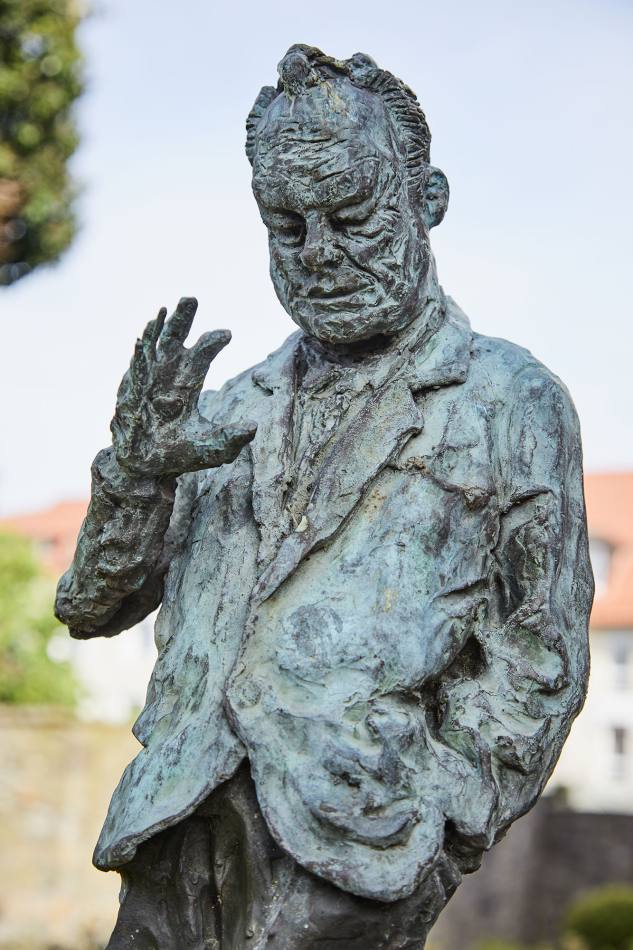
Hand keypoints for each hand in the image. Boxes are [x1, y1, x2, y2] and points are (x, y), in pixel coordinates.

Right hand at [111, 297, 255, 476]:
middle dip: (183, 320)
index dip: (212, 343)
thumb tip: (253, 427)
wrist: (144, 467)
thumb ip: (230, 438)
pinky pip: (136, 369)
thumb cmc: (178, 454)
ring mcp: (147, 383)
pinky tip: (142, 336)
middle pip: (176, 341)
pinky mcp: (131, 392)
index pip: (201, 356)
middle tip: (191, 298)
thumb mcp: (210, 448)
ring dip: (158, 329)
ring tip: (165, 309)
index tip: (227, 334)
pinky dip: (139, 353)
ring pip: (153, 350)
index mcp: (187, 385)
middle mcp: (168, 378)